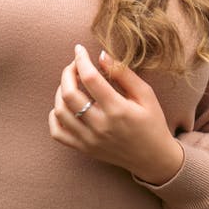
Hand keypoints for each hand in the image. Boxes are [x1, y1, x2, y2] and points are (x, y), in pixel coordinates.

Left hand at [48, 44, 183, 184]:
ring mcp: (90, 140)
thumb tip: (101, 55)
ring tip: (71, 82)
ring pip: (60, 111)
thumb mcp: (145, 94)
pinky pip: (57, 132)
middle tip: (75, 64)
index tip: (79, 49)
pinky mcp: (84, 149)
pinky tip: (65, 105)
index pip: (90, 78)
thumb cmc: (152, 123)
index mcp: (118, 110)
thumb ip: (123, 74)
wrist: (154, 159)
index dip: (81, 60)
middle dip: (68, 72)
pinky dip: (55, 115)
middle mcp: (101, 126)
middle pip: (69, 94)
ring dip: (60, 91)